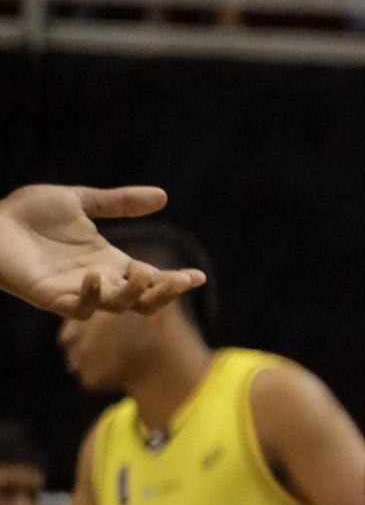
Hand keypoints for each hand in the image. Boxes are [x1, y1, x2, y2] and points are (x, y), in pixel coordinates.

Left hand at [0, 183, 207, 318]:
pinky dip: (91, 295)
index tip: (198, 276)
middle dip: (164, 292)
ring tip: (142, 274)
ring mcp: (74, 291)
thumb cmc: (27, 214)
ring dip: (133, 294)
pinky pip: (77, 308)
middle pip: (141, 299)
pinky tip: (95, 275)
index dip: (174, 280)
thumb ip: (119, 203)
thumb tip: (163, 196)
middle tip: (180, 280)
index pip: (150, 277)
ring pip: (115, 306)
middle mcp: (97, 280)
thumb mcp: (80, 201)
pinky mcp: (49, 296)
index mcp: (108, 261)